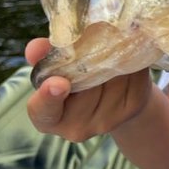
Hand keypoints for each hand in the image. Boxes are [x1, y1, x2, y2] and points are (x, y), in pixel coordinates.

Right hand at [25, 36, 152, 141]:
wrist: (114, 93)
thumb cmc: (76, 77)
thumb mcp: (56, 68)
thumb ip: (44, 57)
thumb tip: (36, 47)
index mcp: (50, 118)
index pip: (42, 112)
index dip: (48, 97)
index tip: (58, 83)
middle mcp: (77, 126)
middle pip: (83, 88)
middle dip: (86, 62)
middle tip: (89, 42)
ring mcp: (106, 121)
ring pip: (109, 80)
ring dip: (110, 57)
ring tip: (108, 46)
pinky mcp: (131, 108)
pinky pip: (131, 77)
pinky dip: (129, 60)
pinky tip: (126, 55)